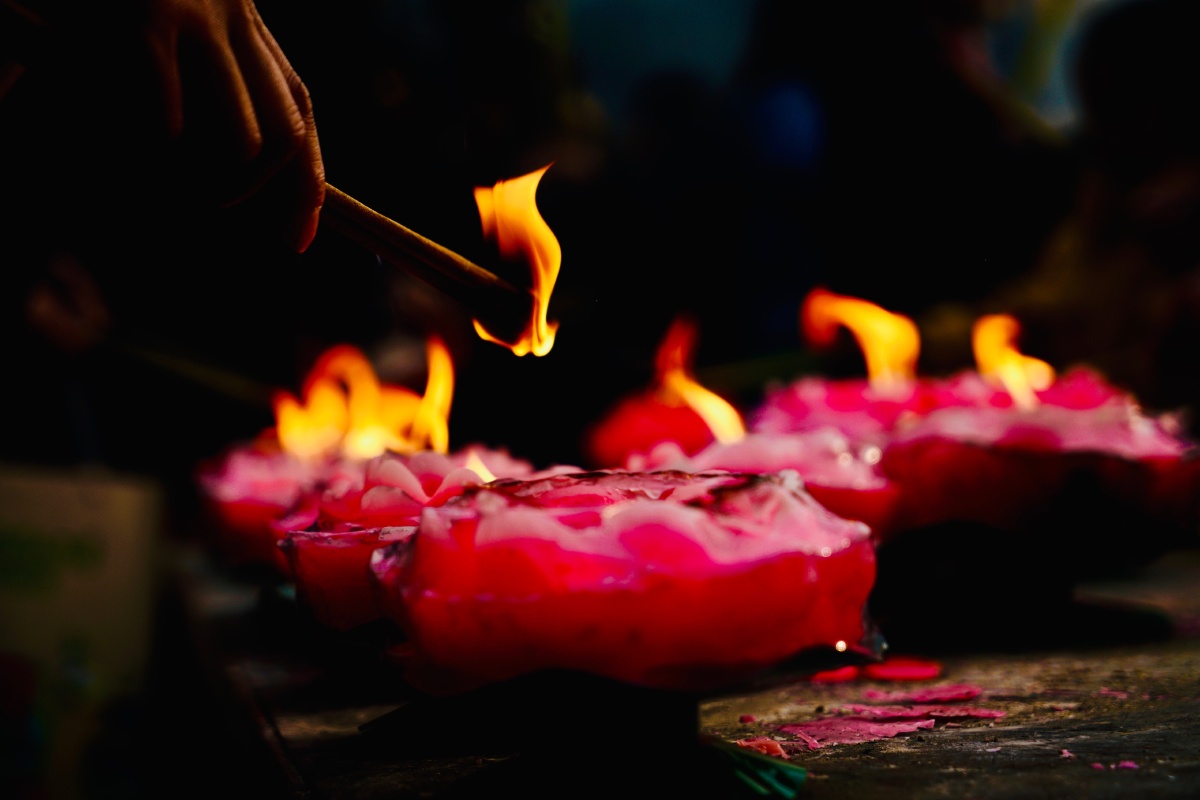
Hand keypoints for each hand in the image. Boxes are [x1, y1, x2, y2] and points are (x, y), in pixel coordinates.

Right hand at [138, 0, 323, 250]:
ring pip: (244, 142)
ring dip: (208, 188)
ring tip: (159, 192)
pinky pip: (172, 122)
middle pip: (284, 137)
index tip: (296, 240)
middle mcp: (234, 20)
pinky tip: (120, 152)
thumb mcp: (175, 25)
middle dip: (253, 195)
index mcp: (244, 24)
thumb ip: (207, 75)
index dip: (306, 184)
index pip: (298, 112)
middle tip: (206, 211)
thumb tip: (237, 163)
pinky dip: (153, 156)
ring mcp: (196, 19)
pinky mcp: (148, 21)